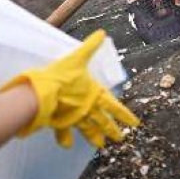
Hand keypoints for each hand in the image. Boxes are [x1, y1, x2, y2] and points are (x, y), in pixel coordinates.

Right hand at [0, 30, 138, 147]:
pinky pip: (64, 132)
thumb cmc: (63, 74)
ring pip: (88, 129)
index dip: (125, 115)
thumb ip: (91, 46)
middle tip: (120, 138)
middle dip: (112, 130)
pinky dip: (65, 138)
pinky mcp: (62, 121)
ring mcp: (76, 117)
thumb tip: (102, 32)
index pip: (115, 106)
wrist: (44, 90)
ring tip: (100, 146)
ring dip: (94, 137)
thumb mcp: (78, 57)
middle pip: (104, 121)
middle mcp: (88, 108)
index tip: (135, 124)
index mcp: (95, 94)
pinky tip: (67, 146)